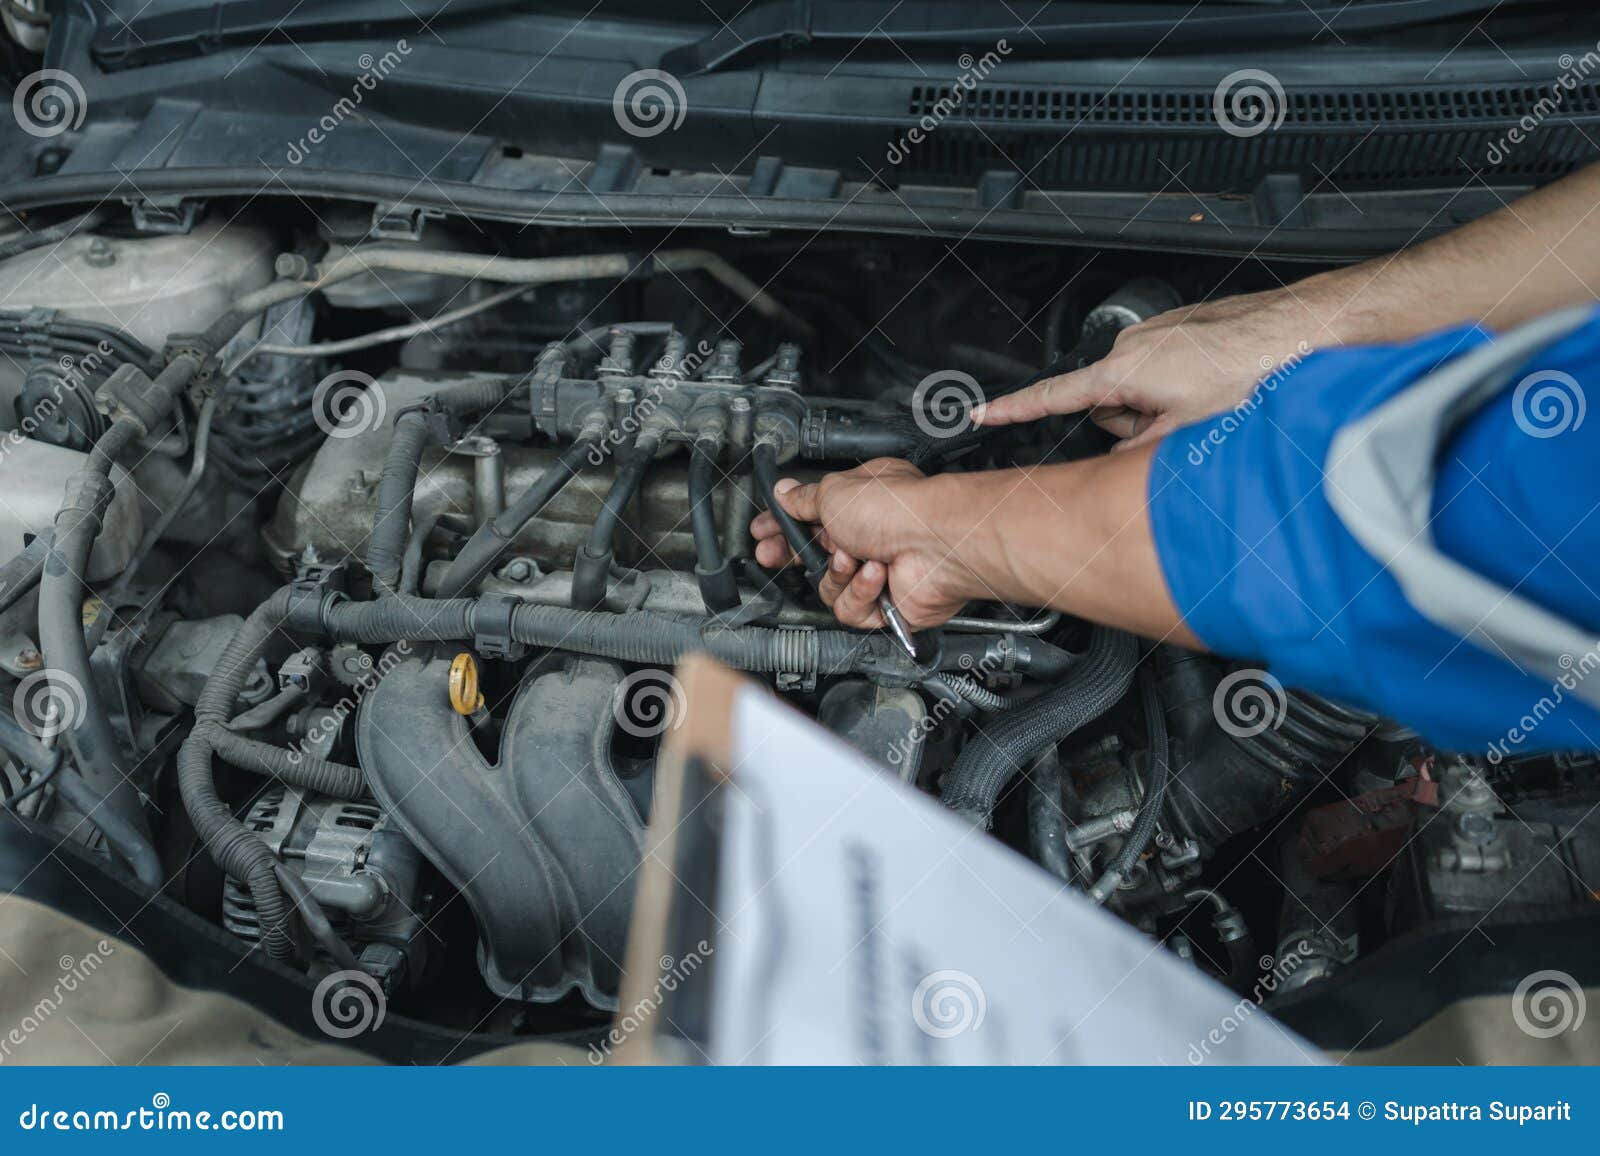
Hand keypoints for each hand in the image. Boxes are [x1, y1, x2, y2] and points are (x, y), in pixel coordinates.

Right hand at [749, 459, 973, 629]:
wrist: (937, 544)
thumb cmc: (899, 509)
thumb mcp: (836, 494)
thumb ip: (805, 499)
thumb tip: (786, 493)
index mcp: (860, 502)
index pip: (812, 518)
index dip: (784, 527)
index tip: (764, 533)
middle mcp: (870, 535)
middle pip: (817, 555)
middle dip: (795, 556)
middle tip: (774, 554)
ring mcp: (879, 570)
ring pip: (830, 587)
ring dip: (837, 573)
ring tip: (851, 558)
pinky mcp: (886, 603)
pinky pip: (851, 609)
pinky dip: (860, 592)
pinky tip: (876, 576)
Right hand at [974, 281, 1347, 448]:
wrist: (1304, 331)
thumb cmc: (1254, 372)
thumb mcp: (1186, 434)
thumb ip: (1138, 454)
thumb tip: (1122, 466)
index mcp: (1123, 370)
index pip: (1052, 397)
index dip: (1013, 410)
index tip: (982, 415)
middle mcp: (1135, 346)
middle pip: (1108, 406)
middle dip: (1133, 426)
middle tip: (1175, 435)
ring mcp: (1163, 336)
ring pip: (1141, 393)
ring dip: (1163, 411)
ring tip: (1207, 411)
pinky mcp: (1188, 332)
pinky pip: (1168, 375)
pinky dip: (1184, 392)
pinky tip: (1220, 393)